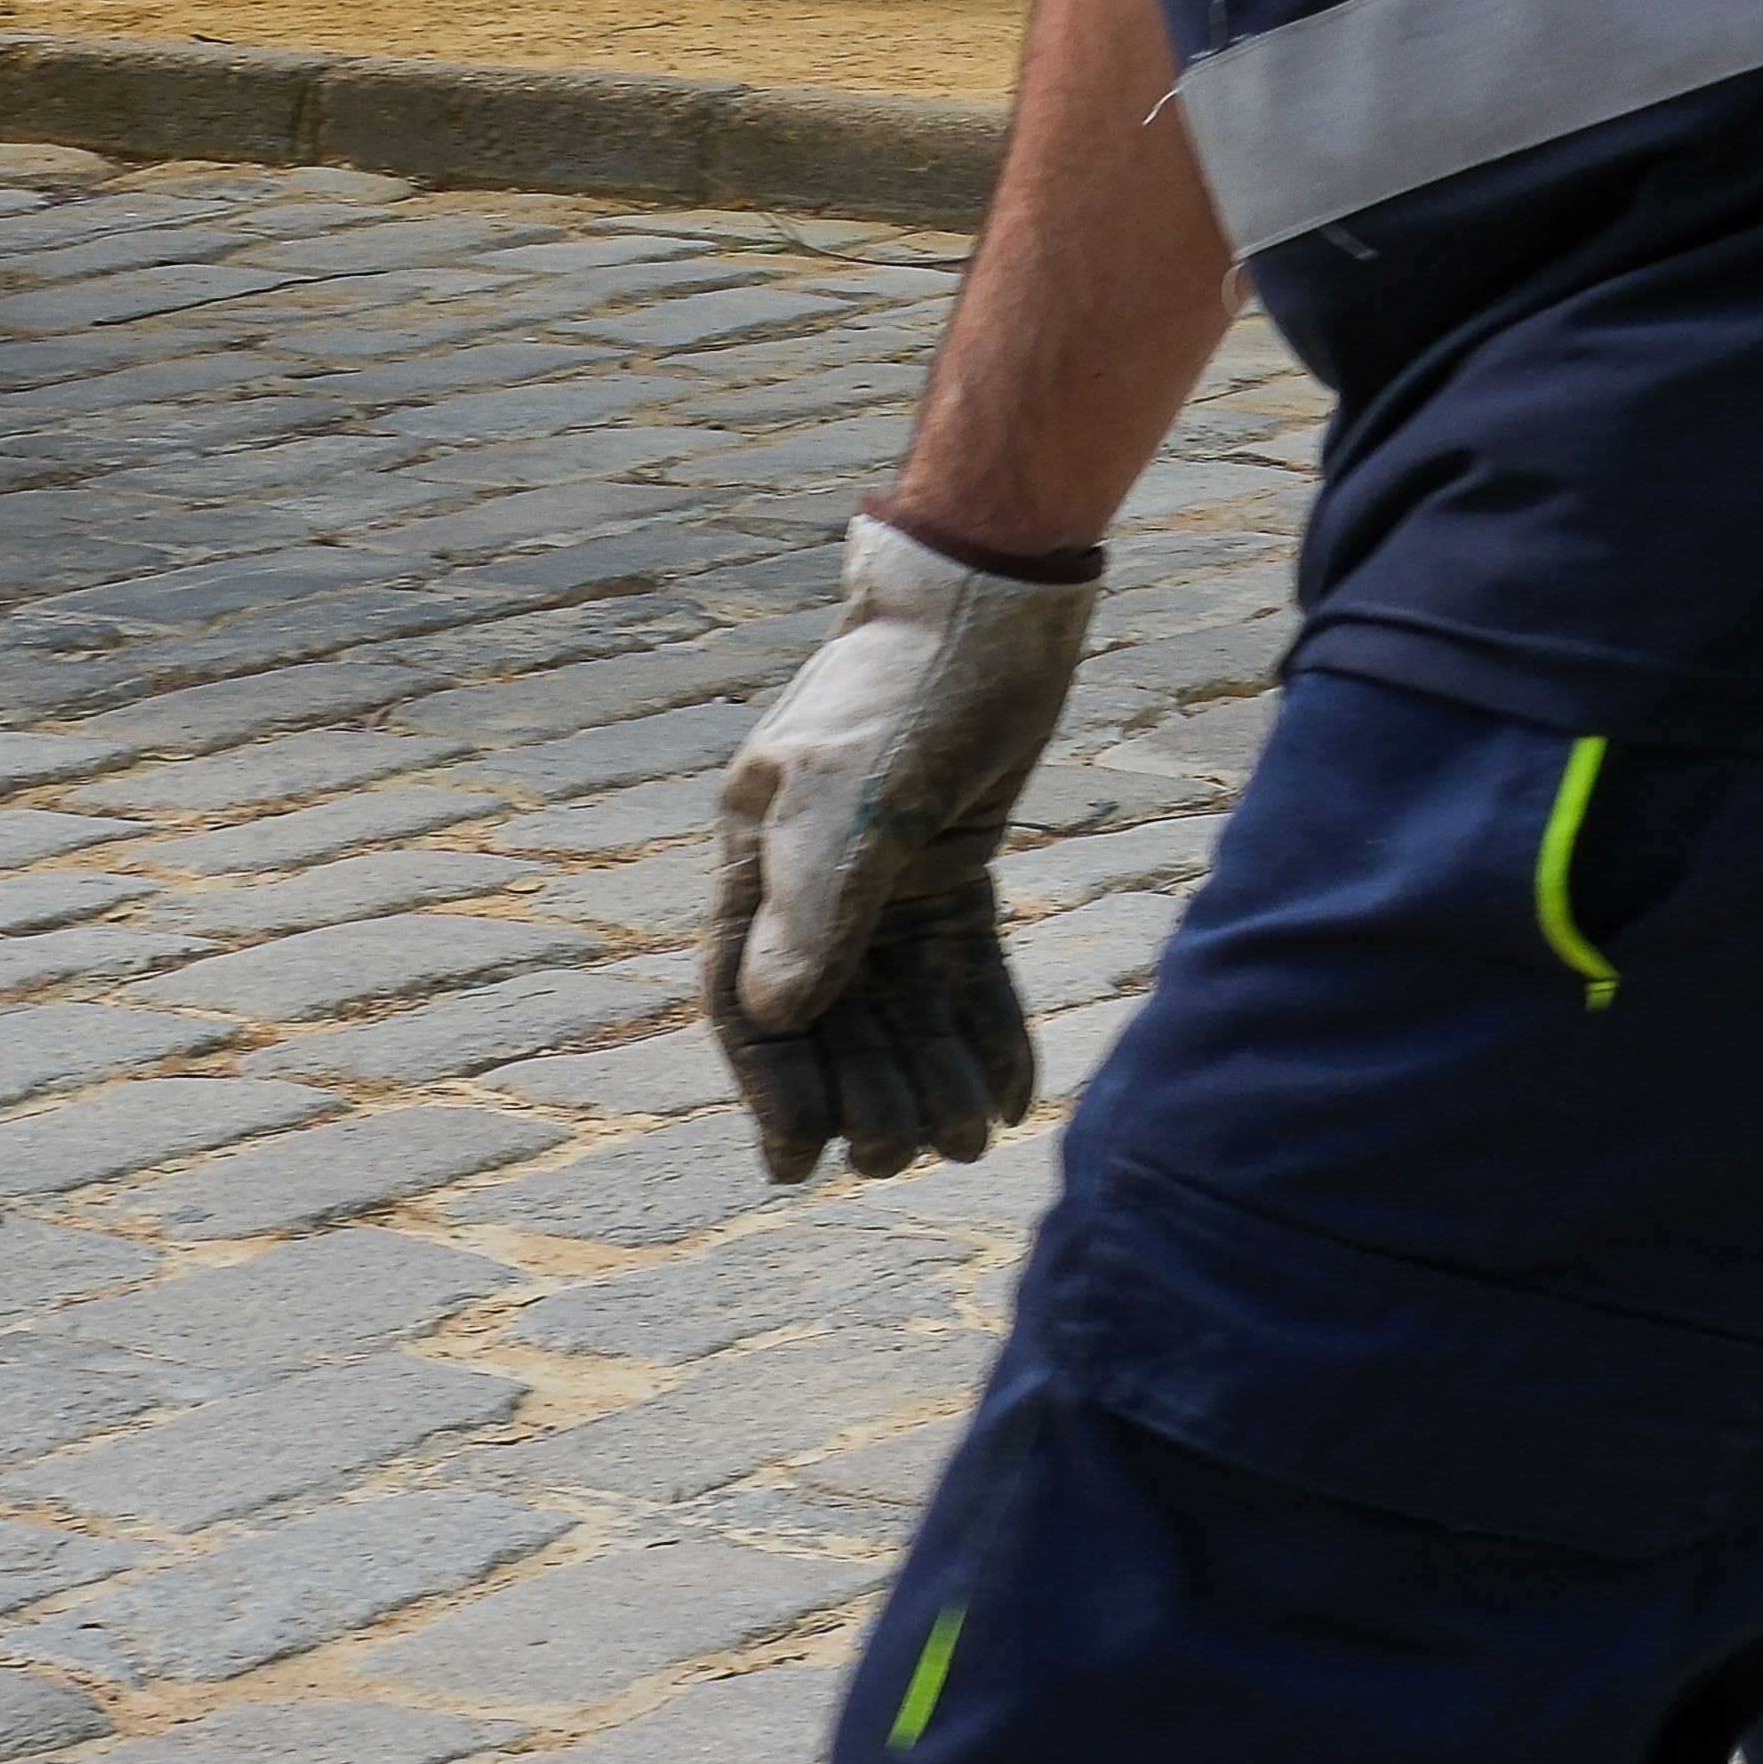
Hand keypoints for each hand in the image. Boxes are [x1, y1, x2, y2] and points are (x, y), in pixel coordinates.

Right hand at [704, 509, 1098, 1181]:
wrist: (989, 599)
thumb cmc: (907, 687)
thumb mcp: (856, 798)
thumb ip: (817, 906)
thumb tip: (777, 1016)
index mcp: (757, 861)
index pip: (751, 1002)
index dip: (774, 1087)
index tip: (796, 1164)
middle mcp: (812, 875)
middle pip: (833, 1014)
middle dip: (867, 1090)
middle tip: (907, 1157)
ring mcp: (883, 870)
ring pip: (903, 1000)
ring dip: (934, 1072)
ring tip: (970, 1143)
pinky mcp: (951, 860)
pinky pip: (961, 963)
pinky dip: (984, 1024)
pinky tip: (1011, 1090)